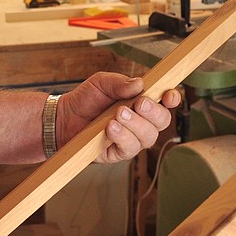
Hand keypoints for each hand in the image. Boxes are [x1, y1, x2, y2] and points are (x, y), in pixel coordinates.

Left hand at [57, 73, 182, 163]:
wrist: (64, 117)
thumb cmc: (87, 99)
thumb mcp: (101, 83)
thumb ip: (120, 82)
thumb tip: (140, 83)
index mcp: (143, 101)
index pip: (166, 102)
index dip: (172, 99)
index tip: (169, 95)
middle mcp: (142, 121)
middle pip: (162, 121)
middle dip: (153, 112)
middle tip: (139, 103)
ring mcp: (133, 138)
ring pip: (148, 136)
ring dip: (135, 124)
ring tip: (117, 114)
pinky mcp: (119, 153)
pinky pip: (130, 148)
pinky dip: (122, 136)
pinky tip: (110, 128)